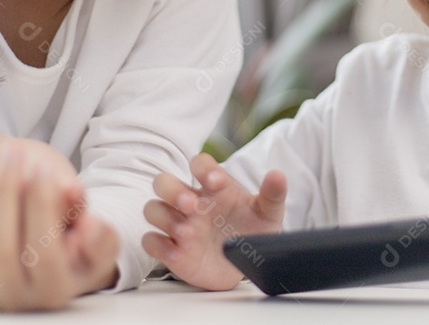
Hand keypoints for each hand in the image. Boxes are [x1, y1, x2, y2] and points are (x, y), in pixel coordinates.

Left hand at [0, 130, 119, 310]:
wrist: (40, 249)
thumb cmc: (74, 236)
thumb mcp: (96, 236)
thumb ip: (97, 228)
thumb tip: (73, 200)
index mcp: (55, 289)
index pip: (46, 256)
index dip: (44, 211)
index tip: (46, 171)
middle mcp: (13, 297)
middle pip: (0, 246)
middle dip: (5, 193)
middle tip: (14, 153)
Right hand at [141, 152, 285, 290]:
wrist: (247, 264)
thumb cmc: (253, 230)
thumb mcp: (268, 213)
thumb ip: (273, 194)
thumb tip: (277, 175)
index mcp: (213, 187)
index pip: (199, 163)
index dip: (203, 168)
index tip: (216, 181)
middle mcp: (191, 202)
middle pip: (163, 182)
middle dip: (171, 190)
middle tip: (191, 205)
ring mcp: (179, 225)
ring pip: (153, 209)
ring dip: (165, 218)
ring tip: (189, 232)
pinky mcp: (172, 250)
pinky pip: (151, 241)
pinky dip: (160, 245)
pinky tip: (179, 252)